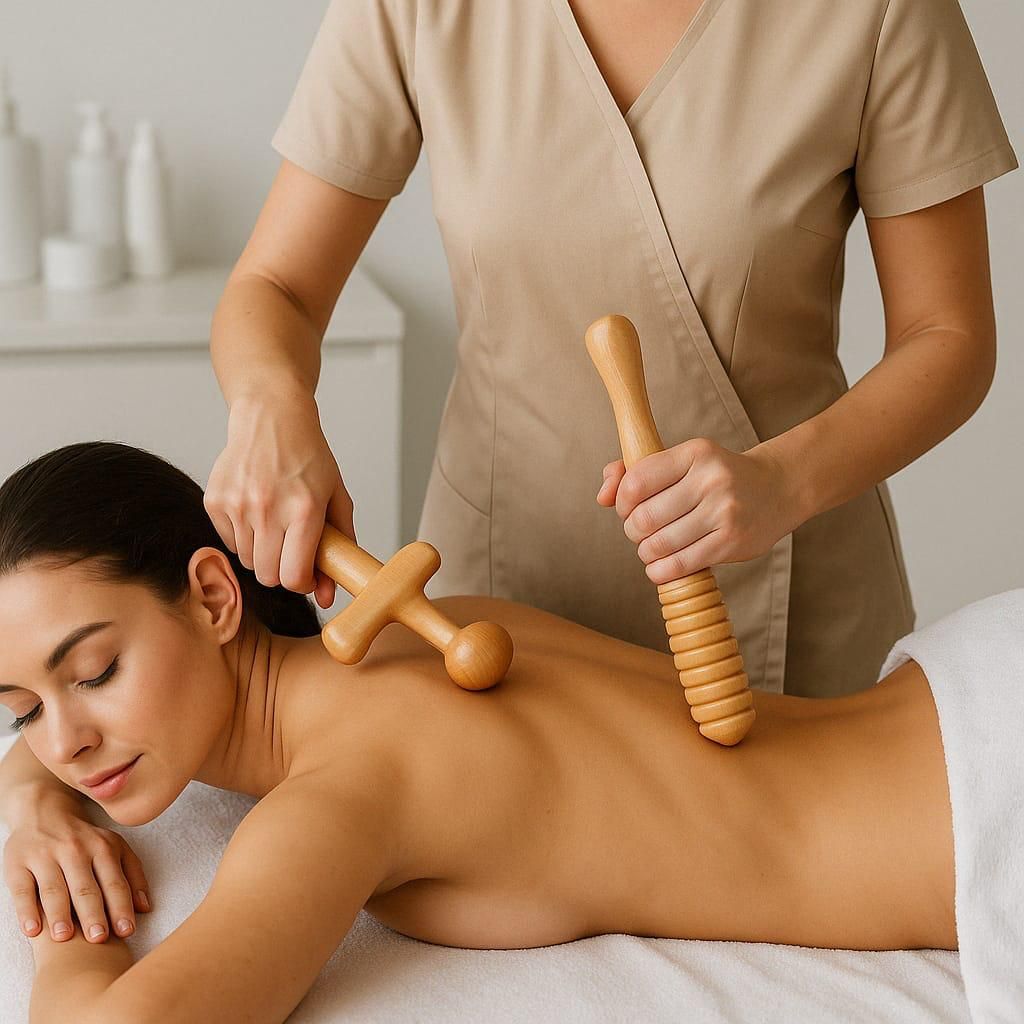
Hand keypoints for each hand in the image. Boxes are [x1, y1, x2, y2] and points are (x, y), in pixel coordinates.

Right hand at [3, 788, 150, 942]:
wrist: (44, 814)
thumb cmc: (85, 840)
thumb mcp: (115, 848)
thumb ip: (133, 874)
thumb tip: (145, 908)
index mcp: (102, 847)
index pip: (114, 882)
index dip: (121, 907)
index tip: (126, 931)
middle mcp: (74, 850)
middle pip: (85, 888)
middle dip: (93, 914)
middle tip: (98, 938)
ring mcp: (45, 856)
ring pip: (54, 889)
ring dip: (60, 914)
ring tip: (65, 937)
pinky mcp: (18, 865)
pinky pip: (22, 890)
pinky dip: (27, 911)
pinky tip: (33, 930)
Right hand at [204, 387, 355, 609]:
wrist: (271, 418)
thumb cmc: (308, 457)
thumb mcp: (336, 495)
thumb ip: (339, 545)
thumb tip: (328, 594)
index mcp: (303, 510)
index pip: (294, 575)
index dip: (303, 583)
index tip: (307, 575)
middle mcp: (267, 509)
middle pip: (268, 576)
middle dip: (283, 572)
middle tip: (292, 550)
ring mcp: (237, 505)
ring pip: (248, 562)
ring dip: (263, 553)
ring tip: (275, 524)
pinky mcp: (215, 501)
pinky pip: (229, 542)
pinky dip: (243, 537)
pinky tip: (256, 510)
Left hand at [595, 437, 799, 584]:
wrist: (778, 489)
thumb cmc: (718, 477)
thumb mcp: (683, 462)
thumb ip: (634, 472)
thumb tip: (602, 496)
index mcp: (695, 453)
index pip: (636, 482)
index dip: (622, 502)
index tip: (628, 508)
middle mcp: (711, 480)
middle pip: (644, 518)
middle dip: (632, 531)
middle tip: (640, 532)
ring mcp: (724, 512)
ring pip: (659, 544)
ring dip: (646, 553)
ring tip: (652, 549)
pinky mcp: (731, 542)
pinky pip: (680, 564)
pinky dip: (661, 571)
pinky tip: (661, 566)